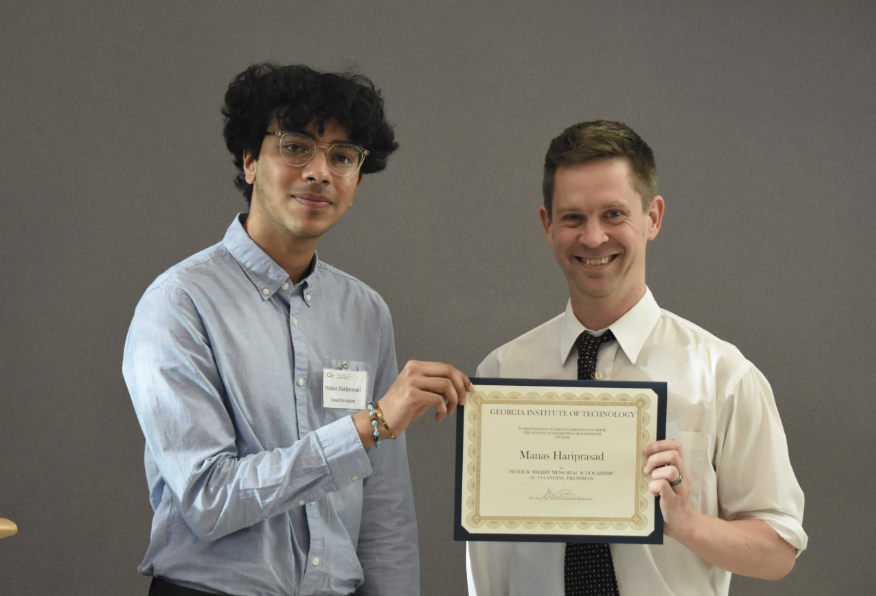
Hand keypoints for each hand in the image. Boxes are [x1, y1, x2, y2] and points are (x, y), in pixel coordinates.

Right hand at [353, 360, 473, 446]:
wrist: (381, 419)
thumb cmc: (403, 408)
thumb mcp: (422, 392)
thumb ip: (437, 387)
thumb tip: (459, 388)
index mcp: (416, 366)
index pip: (446, 367)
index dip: (462, 378)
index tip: (470, 389)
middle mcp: (414, 369)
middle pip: (449, 372)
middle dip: (461, 387)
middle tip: (462, 402)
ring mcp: (412, 381)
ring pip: (446, 385)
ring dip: (453, 401)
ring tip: (449, 411)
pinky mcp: (412, 394)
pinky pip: (438, 399)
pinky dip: (443, 410)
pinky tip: (439, 417)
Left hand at [643, 440, 694, 538]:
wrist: (681, 523)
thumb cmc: (669, 499)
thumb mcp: (667, 480)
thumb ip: (659, 468)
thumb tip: (639, 455)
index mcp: (680, 468)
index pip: (675, 446)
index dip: (659, 444)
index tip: (645, 450)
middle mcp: (683, 476)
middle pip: (673, 455)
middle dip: (655, 458)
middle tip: (646, 469)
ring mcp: (680, 488)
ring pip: (671, 470)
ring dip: (656, 474)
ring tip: (651, 482)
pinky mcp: (674, 500)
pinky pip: (663, 485)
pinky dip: (654, 486)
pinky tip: (653, 492)